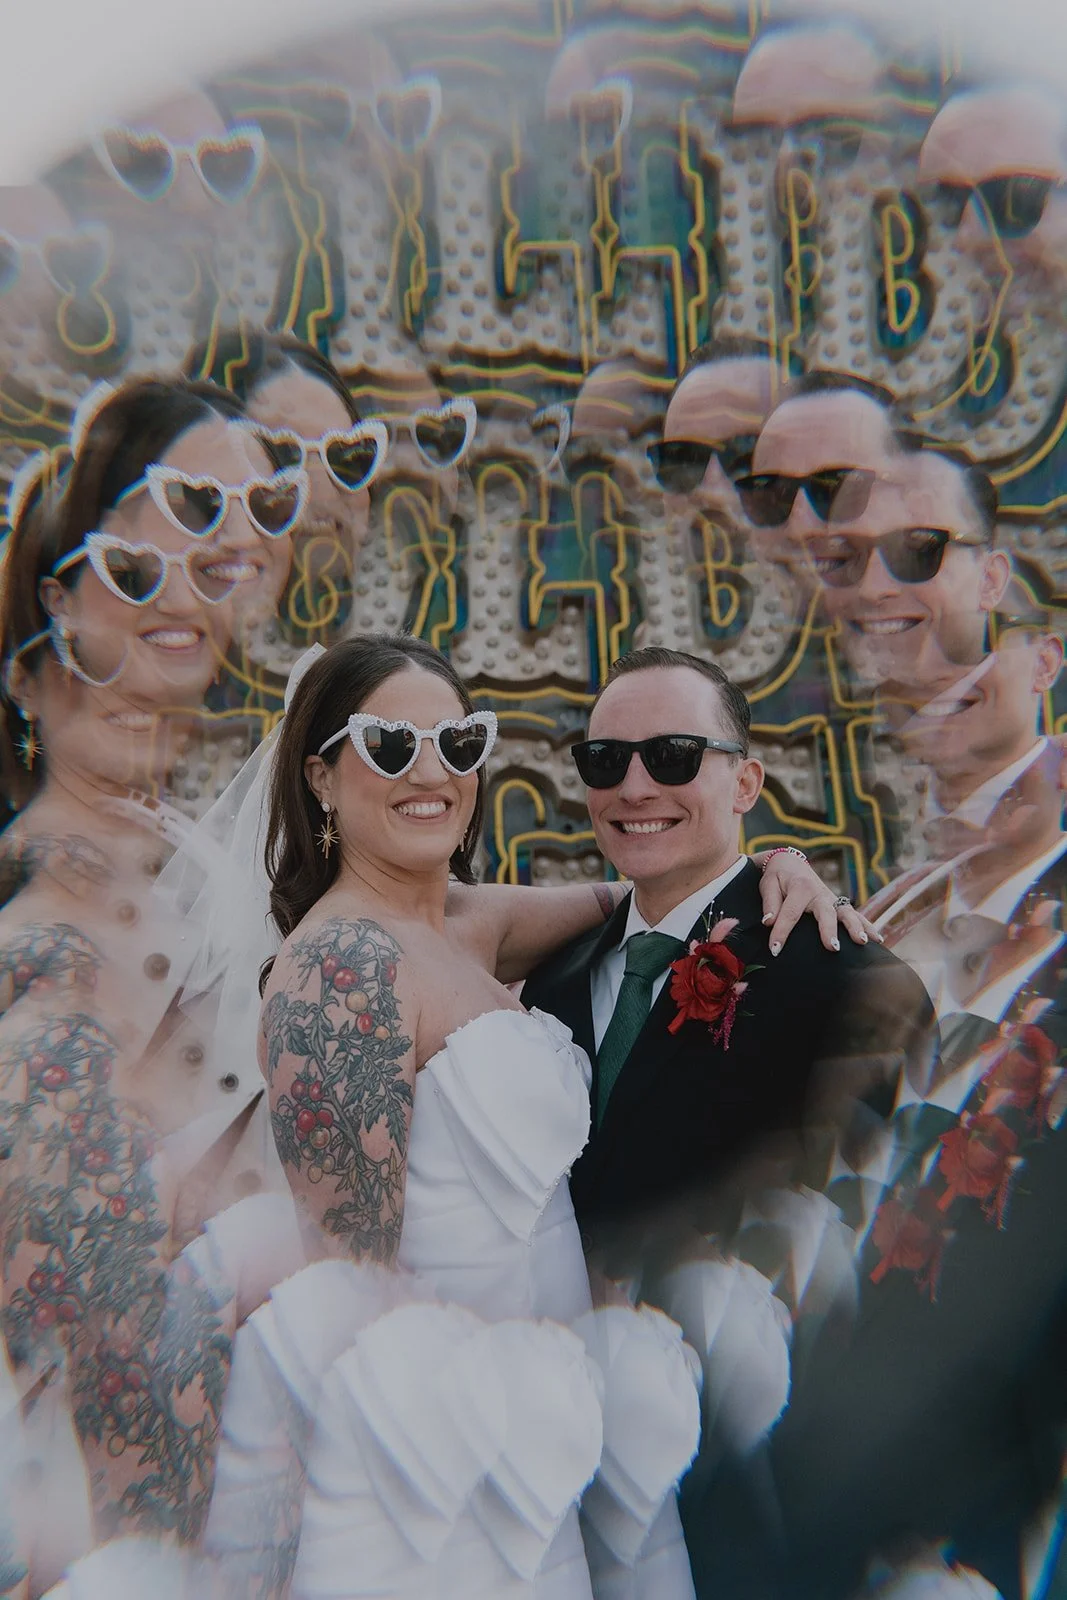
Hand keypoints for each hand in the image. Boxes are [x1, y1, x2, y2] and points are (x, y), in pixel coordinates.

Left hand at [754, 851, 881, 955]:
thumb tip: (768, 922)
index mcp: (799, 887)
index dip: (781, 932)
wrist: (790, 862)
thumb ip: (769, 903)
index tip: (775, 950)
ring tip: (863, 943)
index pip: (790, 913)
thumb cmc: (777, 877)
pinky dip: (867, 926)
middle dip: (829, 930)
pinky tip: (877, 940)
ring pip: (847, 913)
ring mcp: (832, 899)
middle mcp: (819, 893)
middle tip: (833, 948)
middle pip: (826, 913)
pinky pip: (855, 915)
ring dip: (856, 928)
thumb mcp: (768, 884)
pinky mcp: (838, 904)